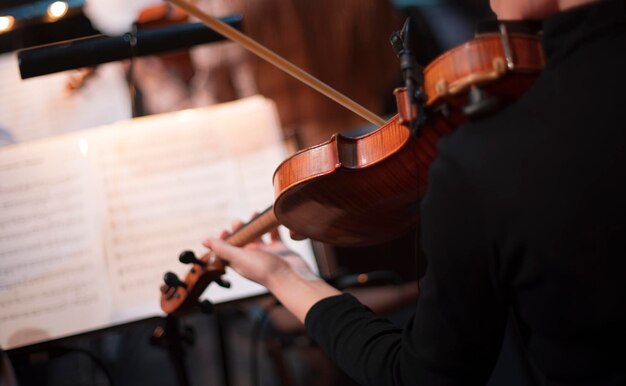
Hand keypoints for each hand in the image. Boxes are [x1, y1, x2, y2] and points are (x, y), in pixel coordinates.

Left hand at [202, 221, 316, 287]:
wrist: (292, 277)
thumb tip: (204, 241)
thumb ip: (222, 248)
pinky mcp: (279, 248)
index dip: (223, 239)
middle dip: (239, 229)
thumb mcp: (239, 257)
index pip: (226, 249)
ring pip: (257, 235)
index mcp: (239, 261)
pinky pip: (273, 234)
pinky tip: (270, 217)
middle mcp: (251, 257)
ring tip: (253, 214)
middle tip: (239, 222)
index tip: (226, 230)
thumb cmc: (265, 270)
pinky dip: (271, 226)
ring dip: (254, 224)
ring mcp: (266, 252)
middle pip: (241, 240)